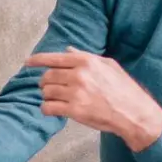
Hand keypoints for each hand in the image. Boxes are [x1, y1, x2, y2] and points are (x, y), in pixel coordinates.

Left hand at [27, 48, 161, 151]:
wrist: (134, 113)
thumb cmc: (124, 88)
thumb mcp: (108, 65)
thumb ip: (86, 56)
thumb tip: (68, 49)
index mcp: (86, 61)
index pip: (54, 58)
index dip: (37, 60)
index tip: (28, 62)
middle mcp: (78, 75)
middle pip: (47, 76)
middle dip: (45, 82)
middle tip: (49, 88)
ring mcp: (76, 93)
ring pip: (46, 92)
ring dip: (47, 96)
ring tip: (56, 99)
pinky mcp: (74, 110)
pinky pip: (48, 107)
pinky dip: (47, 109)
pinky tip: (53, 110)